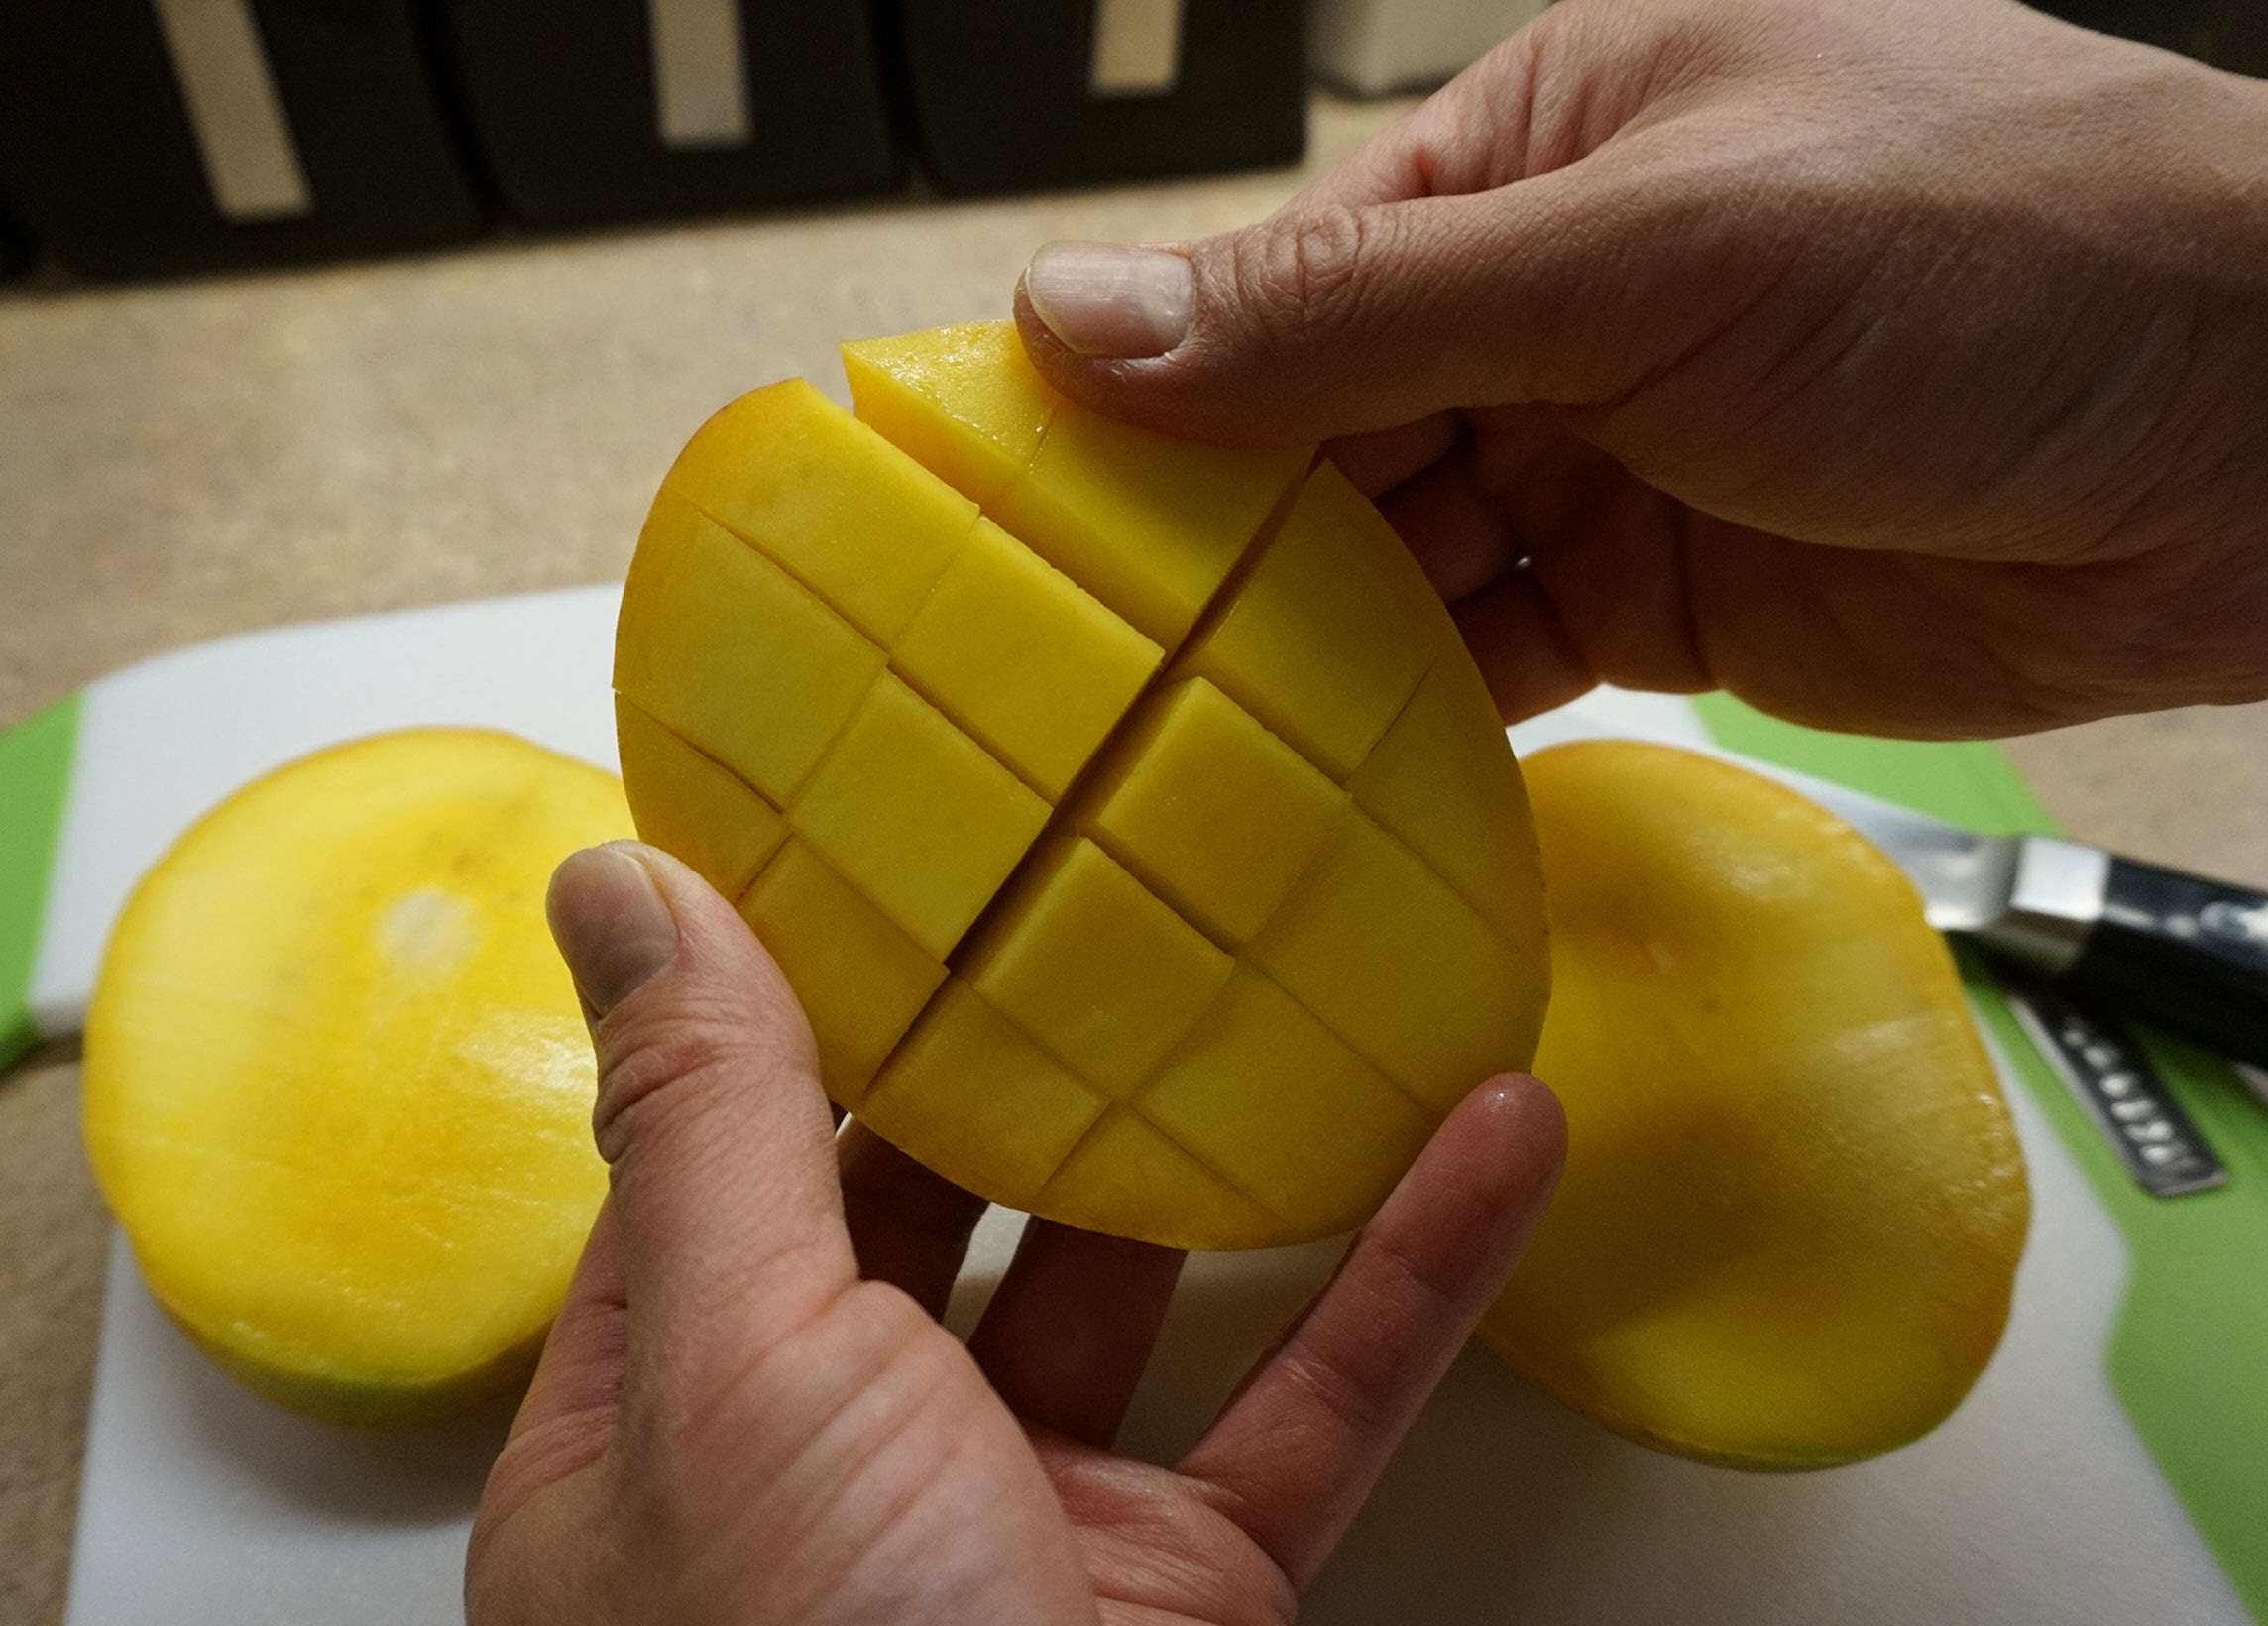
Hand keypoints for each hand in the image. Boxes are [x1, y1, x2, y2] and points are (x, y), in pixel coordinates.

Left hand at [467, 843, 1565, 1624]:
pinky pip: (1314, 1403)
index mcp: (666, 1427)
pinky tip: (1491, 1138)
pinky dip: (1411, 1272)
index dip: (787, 1002)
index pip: (713, 1162)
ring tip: (1291, 968)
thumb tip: (619, 885)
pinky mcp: (1192, 1598)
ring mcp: (1020, 1536)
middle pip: (930, 1209)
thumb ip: (709, 1125)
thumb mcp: (739, 1367)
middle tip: (1085, 874)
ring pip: (1140, 1289)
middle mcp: (833, 1474)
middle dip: (1012, 1054)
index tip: (873, 851)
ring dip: (1230, 1145)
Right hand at [1016, 0, 2267, 736]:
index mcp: (1533, 147)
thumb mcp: (1649, 254)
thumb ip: (1360, 305)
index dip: (1142, 393)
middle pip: (1317, 436)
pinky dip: (1418, 727)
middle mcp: (1550, 302)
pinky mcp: (1665, 597)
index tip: (1004, 511)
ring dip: (1302, 658)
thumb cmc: (2000, 250)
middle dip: (1212, 550)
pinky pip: (1493, 662)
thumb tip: (1084, 315)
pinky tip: (1326, 790)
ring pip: (1392, 564)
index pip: (1278, 279)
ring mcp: (1606, 456)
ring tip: (1160, 757)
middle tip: (1066, 677)